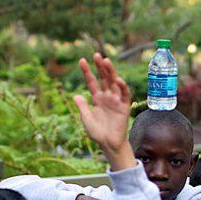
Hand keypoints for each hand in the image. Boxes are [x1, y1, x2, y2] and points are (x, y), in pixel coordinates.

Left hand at [75, 54, 133, 169]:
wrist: (108, 144)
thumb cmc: (97, 133)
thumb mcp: (86, 119)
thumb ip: (82, 107)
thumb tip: (76, 95)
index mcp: (97, 99)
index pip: (92, 82)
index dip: (87, 71)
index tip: (82, 60)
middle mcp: (106, 97)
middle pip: (104, 78)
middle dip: (100, 67)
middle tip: (96, 55)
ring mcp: (115, 100)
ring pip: (113, 82)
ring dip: (111, 71)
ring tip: (105, 61)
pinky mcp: (123, 106)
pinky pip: (124, 94)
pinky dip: (122, 86)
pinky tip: (118, 79)